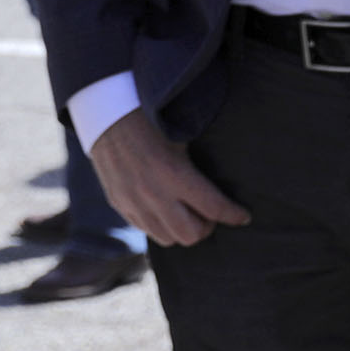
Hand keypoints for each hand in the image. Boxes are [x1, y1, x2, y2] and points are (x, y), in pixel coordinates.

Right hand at [90, 110, 250, 247]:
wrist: (106, 112)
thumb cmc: (151, 118)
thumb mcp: (181, 136)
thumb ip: (199, 164)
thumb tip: (226, 180)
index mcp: (174, 174)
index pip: (214, 208)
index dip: (234, 215)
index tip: (244, 216)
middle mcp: (153, 195)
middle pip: (192, 234)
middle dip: (207, 226)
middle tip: (210, 213)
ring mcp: (133, 202)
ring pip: (168, 238)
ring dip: (183, 229)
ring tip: (187, 213)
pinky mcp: (119, 204)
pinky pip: (146, 230)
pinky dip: (160, 225)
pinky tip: (165, 209)